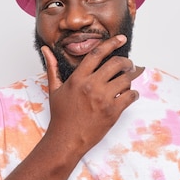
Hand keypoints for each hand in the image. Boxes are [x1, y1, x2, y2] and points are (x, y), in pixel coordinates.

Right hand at [40, 36, 141, 156]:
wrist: (66, 140)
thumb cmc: (61, 115)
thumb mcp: (54, 89)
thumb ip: (53, 67)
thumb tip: (46, 49)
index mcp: (78, 78)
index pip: (98, 53)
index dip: (112, 43)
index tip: (121, 39)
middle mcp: (91, 86)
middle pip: (116, 64)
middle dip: (127, 62)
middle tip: (129, 64)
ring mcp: (103, 99)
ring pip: (126, 79)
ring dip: (131, 77)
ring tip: (130, 79)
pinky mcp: (112, 112)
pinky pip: (130, 96)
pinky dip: (133, 94)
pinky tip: (130, 95)